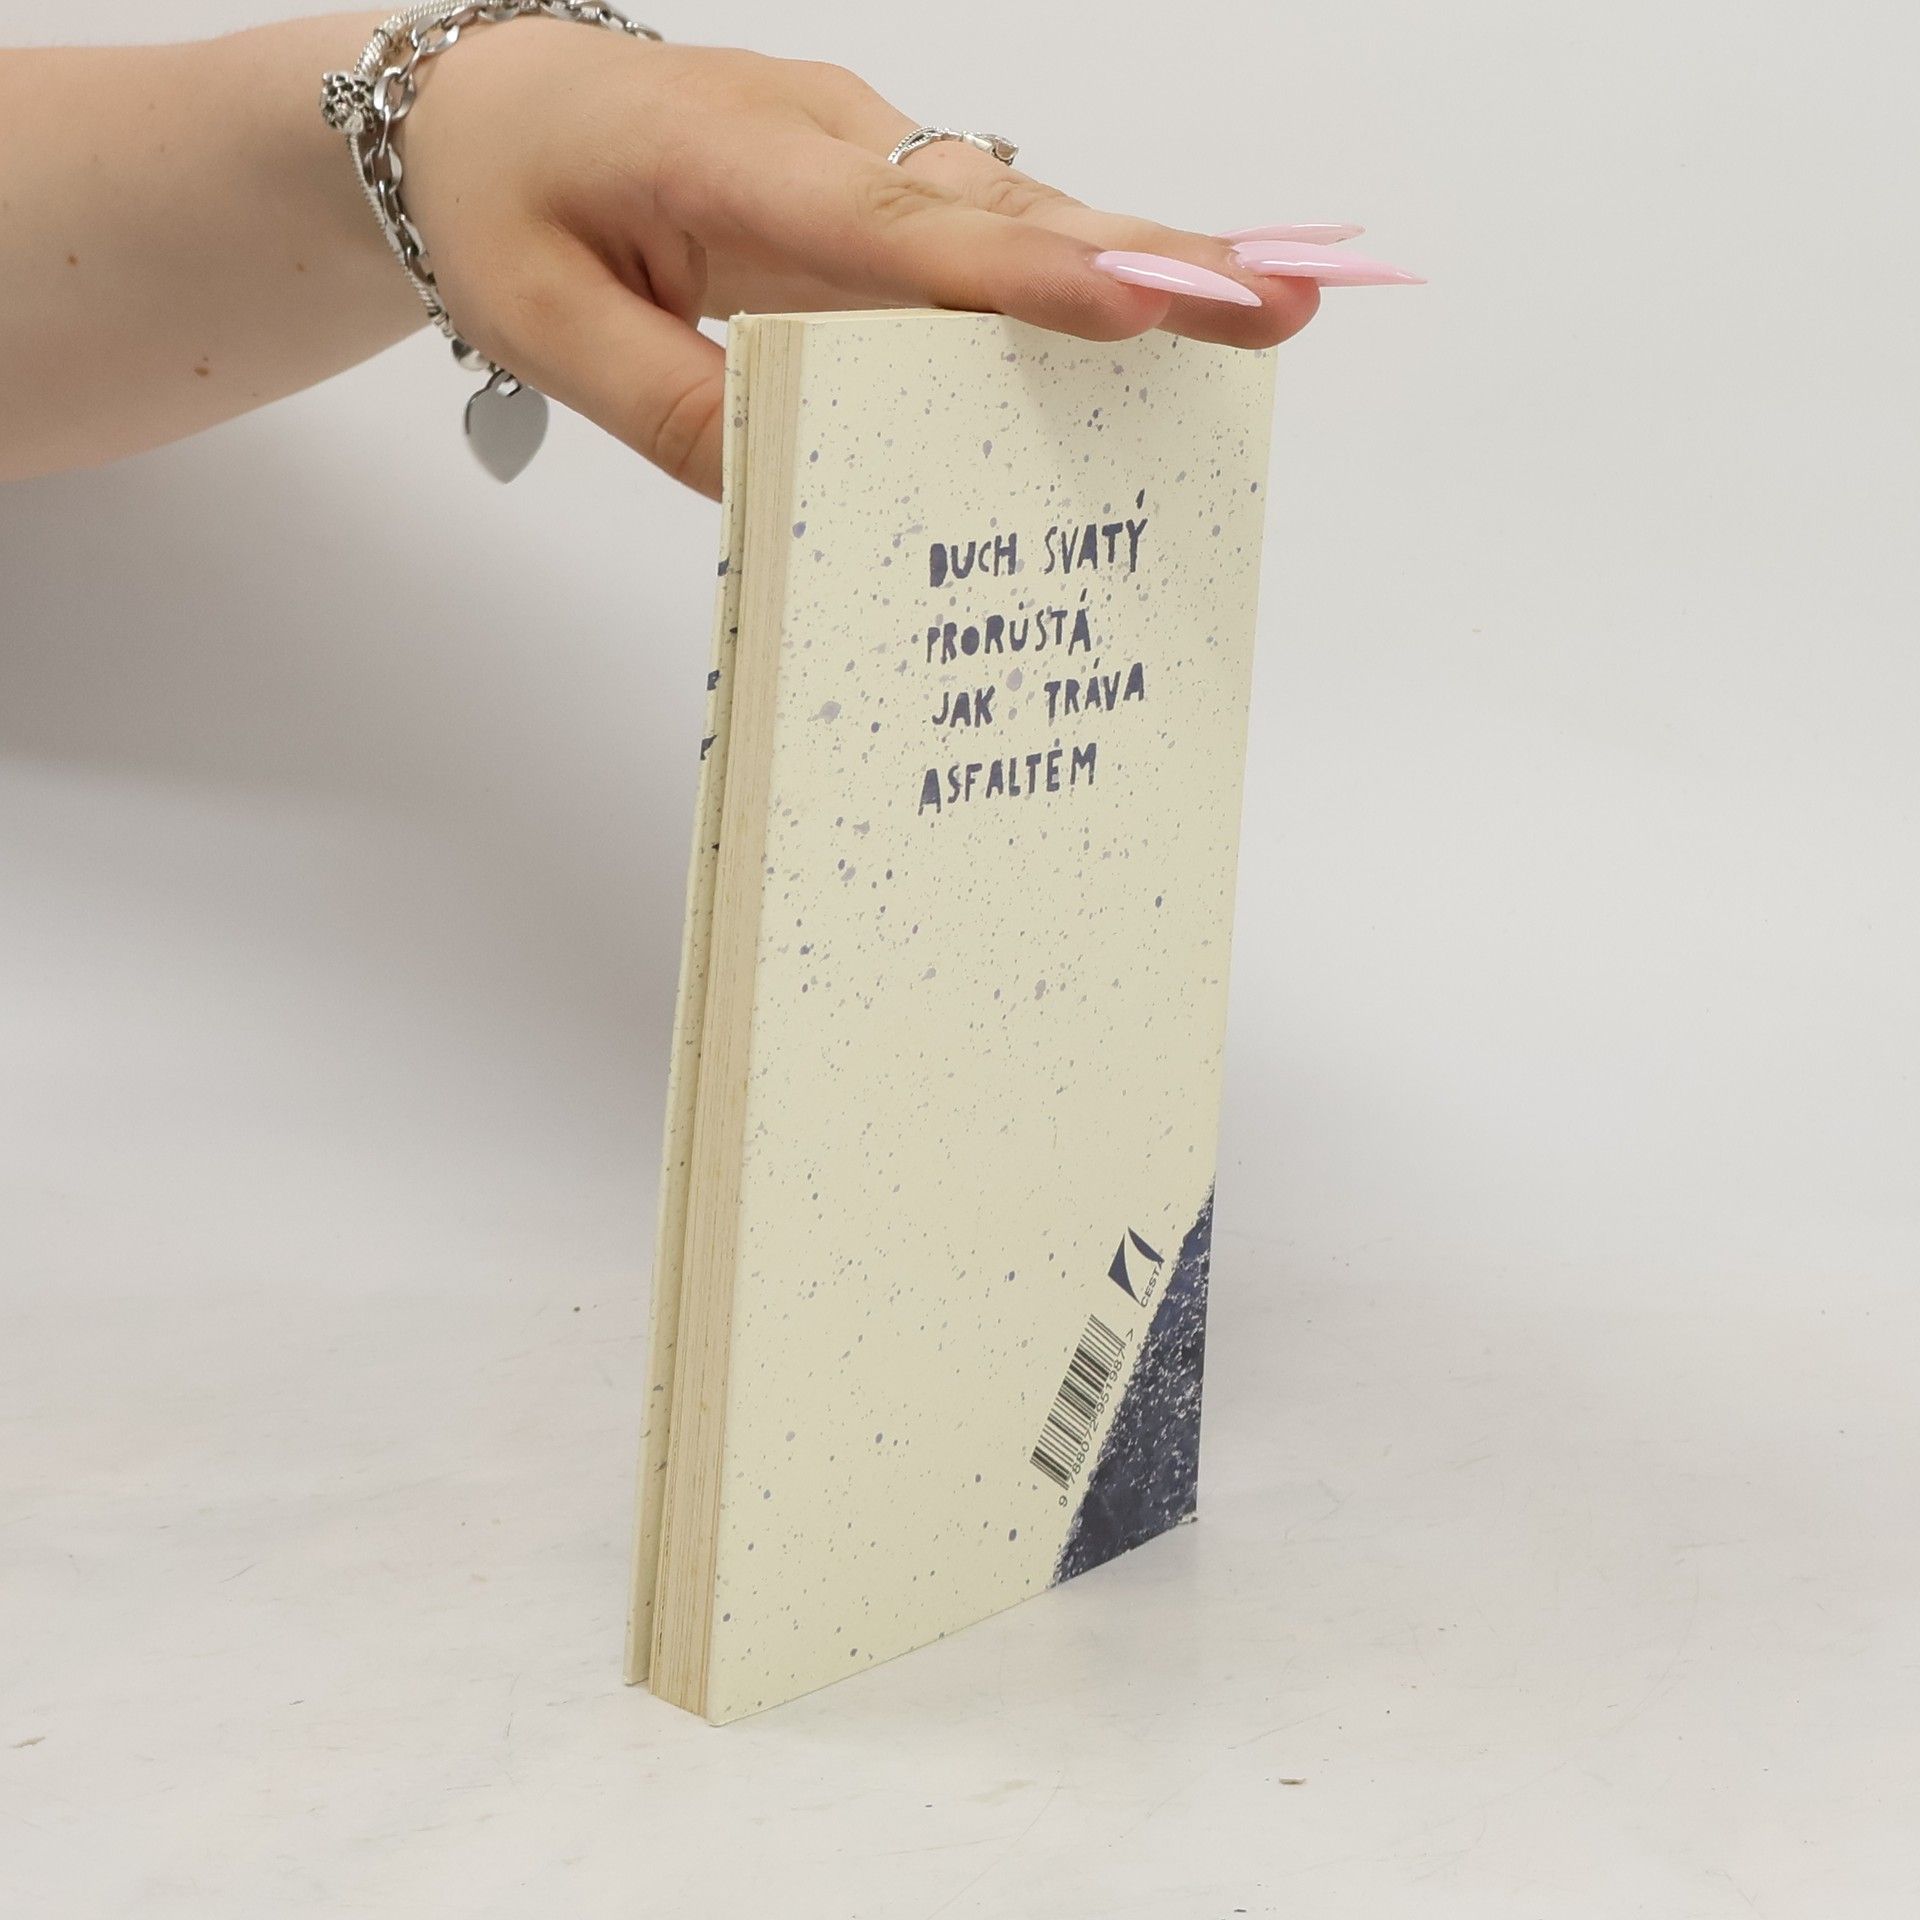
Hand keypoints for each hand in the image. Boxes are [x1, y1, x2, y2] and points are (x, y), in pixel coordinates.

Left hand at [399, 28, 1320, 496]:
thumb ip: (670, 406)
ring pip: (1023, 216)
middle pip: (1011, 211)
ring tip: (1271, 302)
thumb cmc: (506, 204)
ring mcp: (867, 162)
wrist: (477, 111)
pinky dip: (1081, 273)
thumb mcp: (548, 324)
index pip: (902, 233)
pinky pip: (990, 239)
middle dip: (1151, 257)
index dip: (1026, 273)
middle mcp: (833, 147)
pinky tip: (1164, 310)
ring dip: (1146, 261)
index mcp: (738, 164)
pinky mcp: (877, 195)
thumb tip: (790, 492)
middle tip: (1283, 293)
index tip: (1136, 300)